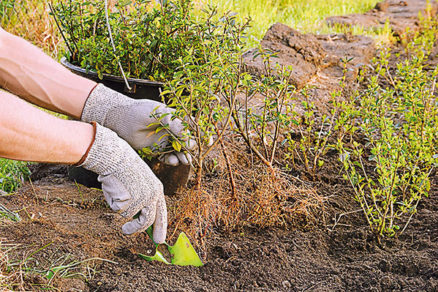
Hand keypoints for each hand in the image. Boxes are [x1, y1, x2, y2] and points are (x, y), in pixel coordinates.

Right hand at [79, 123, 166, 242]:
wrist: (115, 157)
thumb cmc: (124, 169)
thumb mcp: (140, 183)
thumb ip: (142, 200)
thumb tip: (139, 221)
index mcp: (157, 190)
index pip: (161, 213)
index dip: (161, 227)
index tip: (160, 240)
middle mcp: (152, 196)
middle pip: (147, 221)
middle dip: (137, 230)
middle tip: (126, 231)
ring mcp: (141, 199)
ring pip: (129, 216)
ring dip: (121, 208)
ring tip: (116, 193)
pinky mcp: (129, 201)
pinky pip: (118, 210)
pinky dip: (113, 202)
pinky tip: (113, 189)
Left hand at [81, 84, 192, 165]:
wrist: (117, 119)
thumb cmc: (138, 112)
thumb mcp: (158, 114)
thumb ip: (174, 124)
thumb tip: (189, 137)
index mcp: (174, 117)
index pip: (191, 126)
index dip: (200, 133)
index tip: (207, 141)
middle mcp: (171, 129)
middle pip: (187, 141)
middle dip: (191, 148)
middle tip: (190, 152)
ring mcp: (164, 140)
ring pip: (178, 151)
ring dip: (183, 156)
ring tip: (184, 161)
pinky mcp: (155, 150)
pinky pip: (167, 157)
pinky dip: (171, 160)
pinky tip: (172, 161)